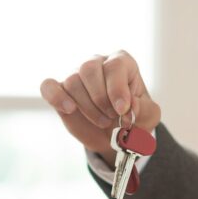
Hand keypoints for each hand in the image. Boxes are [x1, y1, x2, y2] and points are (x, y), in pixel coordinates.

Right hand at [40, 51, 161, 164]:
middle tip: (112, 117)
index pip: (115, 66)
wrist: (116, 135)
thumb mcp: (149, 116)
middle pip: (89, 69)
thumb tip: (129, 106)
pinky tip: (69, 109)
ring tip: (102, 121)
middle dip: (101, 98)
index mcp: (121, 63)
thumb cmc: (134, 119)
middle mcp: (98, 64)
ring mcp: (77, 76)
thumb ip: (144, 109)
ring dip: (87, 106)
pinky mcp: (61, 91)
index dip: (117, 89)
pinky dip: (56, 97)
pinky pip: (48, 86)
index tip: (122, 110)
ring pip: (73, 81)